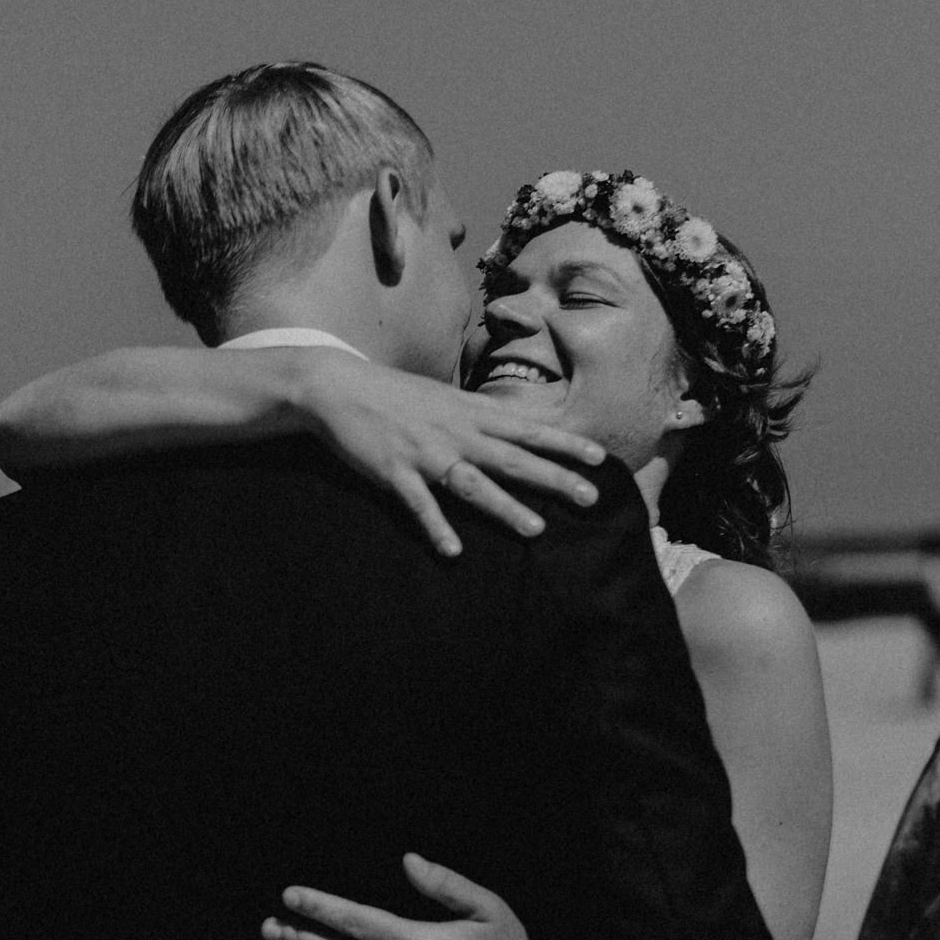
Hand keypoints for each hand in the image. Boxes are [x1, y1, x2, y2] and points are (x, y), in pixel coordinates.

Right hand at [287, 358, 604, 556]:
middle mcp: (455, 433)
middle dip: (554, 478)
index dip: (565, 443)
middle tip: (591, 498)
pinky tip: (453, 551)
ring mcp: (425, 453)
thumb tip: (515, 426)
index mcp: (469, 414)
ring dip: (505, 507)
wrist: (338, 388)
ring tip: (536, 529)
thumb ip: (478, 415)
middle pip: (513, 458)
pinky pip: (419, 505)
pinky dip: (436, 527)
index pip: (528, 428)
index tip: (600, 459)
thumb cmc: (394, 394)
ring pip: (473, 483)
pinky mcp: (394, 472)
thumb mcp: (444, 398)